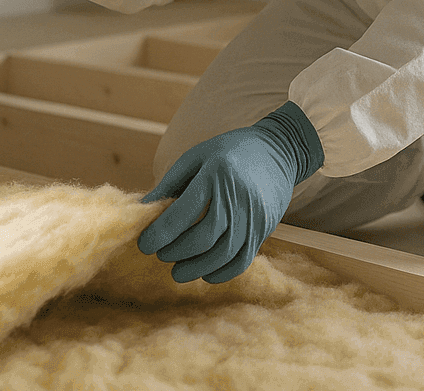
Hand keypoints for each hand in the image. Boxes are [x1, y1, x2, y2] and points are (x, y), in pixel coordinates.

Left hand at [138, 101, 323, 283]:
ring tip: (177, 272)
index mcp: (216, 174)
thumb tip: (144, 210)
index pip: (184, 212)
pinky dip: (222, 272)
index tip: (144, 244)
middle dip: (177, 252)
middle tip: (161, 255)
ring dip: (196, 268)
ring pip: (224, 254)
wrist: (278, 150)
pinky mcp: (265, 229)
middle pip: (204, 238)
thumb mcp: (196, 156)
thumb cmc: (229, 151)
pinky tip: (205, 273)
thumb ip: (170, 183)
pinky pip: (243, 259)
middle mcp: (237, 196)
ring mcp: (254, 215)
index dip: (160, 233)